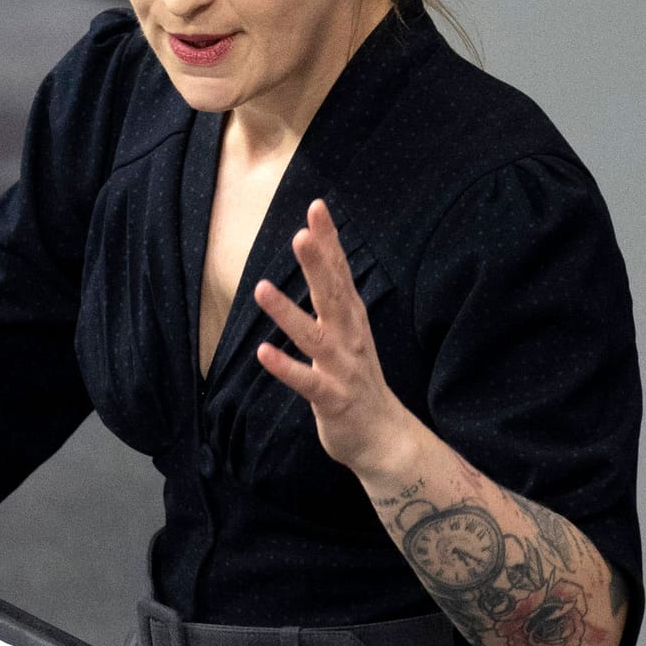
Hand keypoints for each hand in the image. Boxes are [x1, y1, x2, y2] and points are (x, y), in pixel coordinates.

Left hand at [253, 199, 417, 476]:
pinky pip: (306, 382)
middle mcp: (350, 338)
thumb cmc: (357, 379)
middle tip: (302, 233)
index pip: (340, 272)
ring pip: (314, 337)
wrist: (384, 438)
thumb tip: (322, 255)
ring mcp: (342, 369)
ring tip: (261, 288)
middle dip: (318, 264)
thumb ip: (334, 297)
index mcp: (351, 319)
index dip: (330, 241)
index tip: (317, 207)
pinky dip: (285, 368)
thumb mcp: (348, 332)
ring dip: (288, 313)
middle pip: (333, 295)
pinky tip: (262, 353)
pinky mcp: (332, 399)